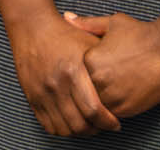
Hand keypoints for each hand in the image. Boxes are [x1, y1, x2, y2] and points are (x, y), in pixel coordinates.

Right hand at [7, 10, 120, 135]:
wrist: (33, 27)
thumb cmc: (65, 34)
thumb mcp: (90, 41)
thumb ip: (107, 62)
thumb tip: (126, 82)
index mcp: (74, 70)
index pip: (94, 110)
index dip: (108, 122)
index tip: (115, 123)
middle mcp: (56, 84)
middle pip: (80, 124)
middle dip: (96, 130)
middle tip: (104, 126)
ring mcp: (42, 93)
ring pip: (64, 129)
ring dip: (80, 132)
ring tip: (89, 125)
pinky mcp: (32, 98)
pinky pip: (49, 126)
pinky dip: (62, 130)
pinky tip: (72, 122)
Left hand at [67, 10, 159, 119]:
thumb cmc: (142, 33)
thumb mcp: (113, 23)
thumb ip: (88, 24)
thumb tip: (67, 17)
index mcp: (90, 60)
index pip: (80, 72)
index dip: (92, 68)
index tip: (106, 63)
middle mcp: (97, 80)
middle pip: (87, 89)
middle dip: (96, 85)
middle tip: (114, 75)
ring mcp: (111, 96)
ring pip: (98, 104)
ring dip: (105, 98)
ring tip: (121, 84)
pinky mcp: (125, 109)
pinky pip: (112, 114)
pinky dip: (117, 107)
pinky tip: (128, 93)